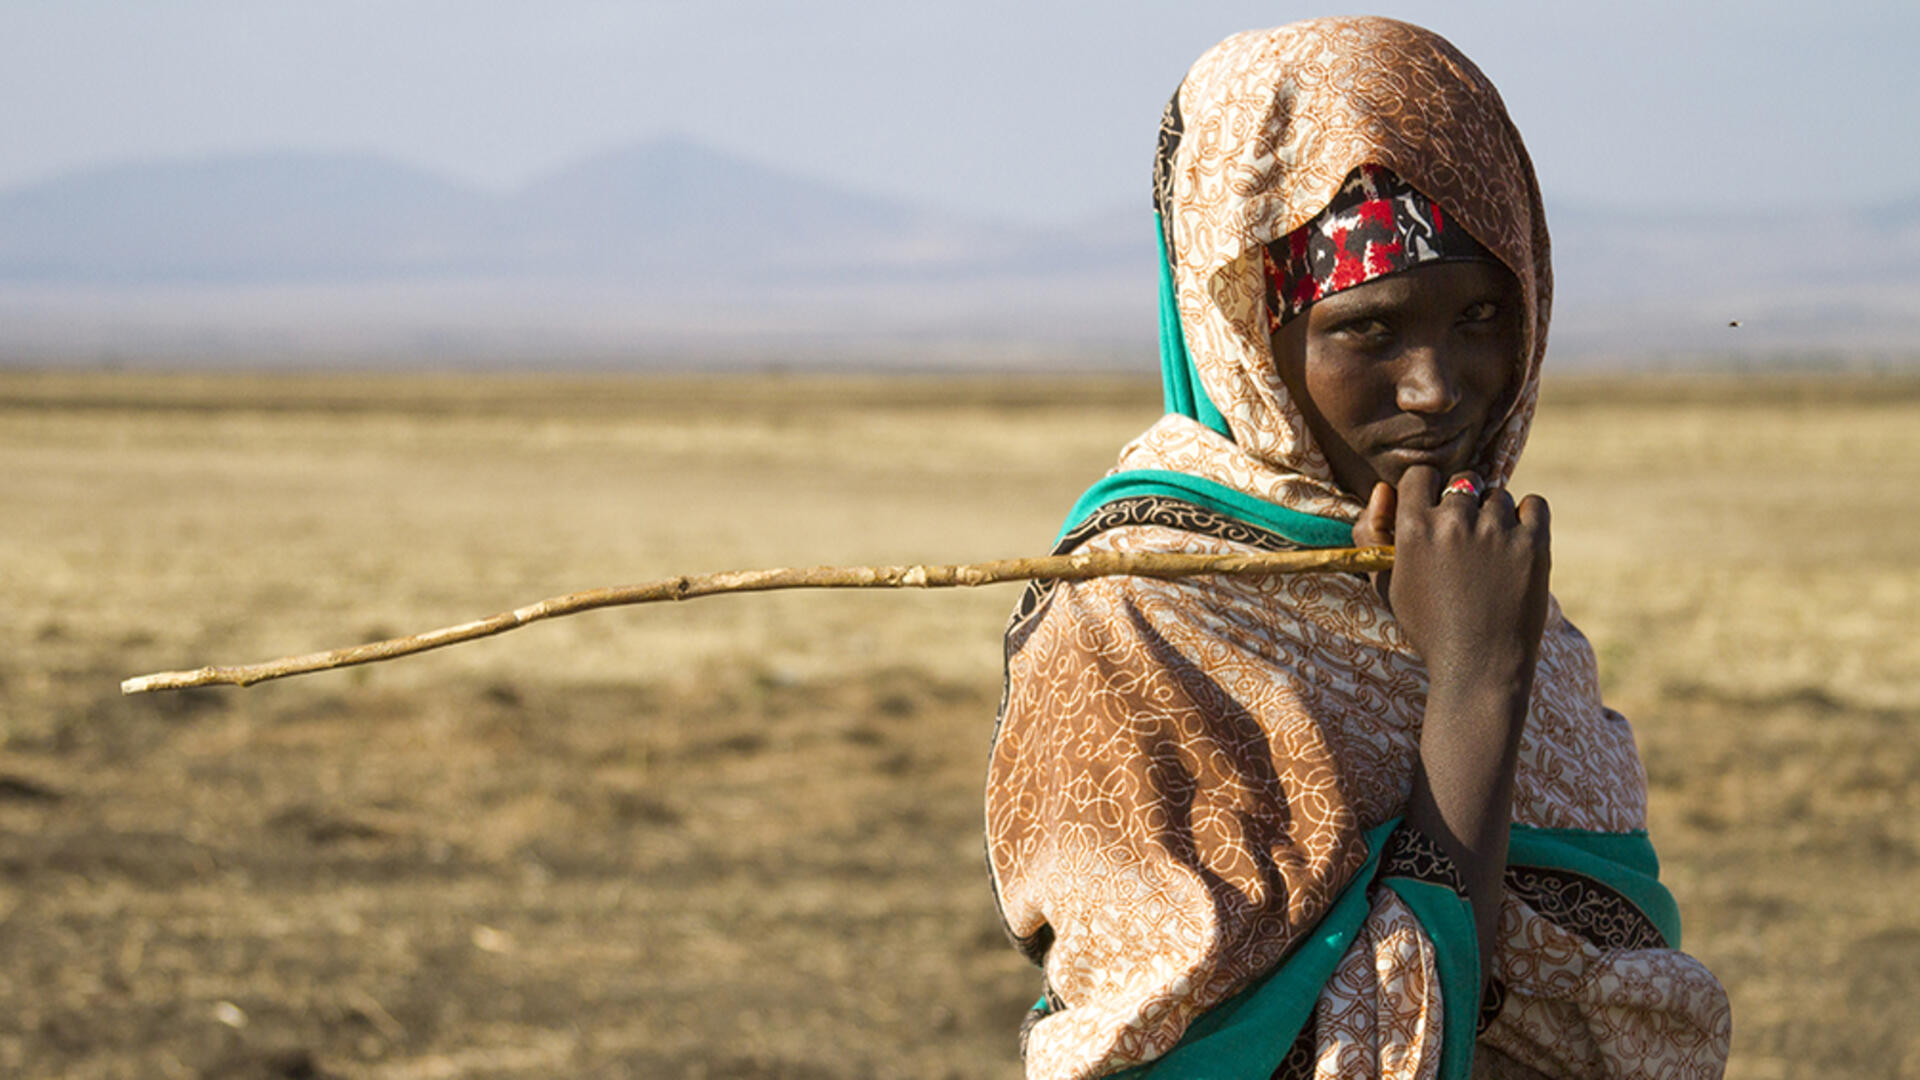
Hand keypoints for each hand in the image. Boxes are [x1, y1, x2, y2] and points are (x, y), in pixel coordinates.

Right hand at [1355, 466, 1551, 684]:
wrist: (1479, 666)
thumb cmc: (1428, 626)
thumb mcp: (1385, 583)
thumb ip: (1371, 532)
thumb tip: (1383, 488)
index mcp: (1413, 528)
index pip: (1420, 475)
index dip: (1428, 491)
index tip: (1435, 513)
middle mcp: (1454, 522)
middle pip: (1464, 482)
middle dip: (1464, 504)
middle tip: (1466, 540)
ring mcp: (1496, 531)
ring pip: (1498, 496)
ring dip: (1495, 516)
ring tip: (1491, 555)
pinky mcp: (1533, 542)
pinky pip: (1533, 504)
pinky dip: (1527, 518)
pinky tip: (1516, 545)